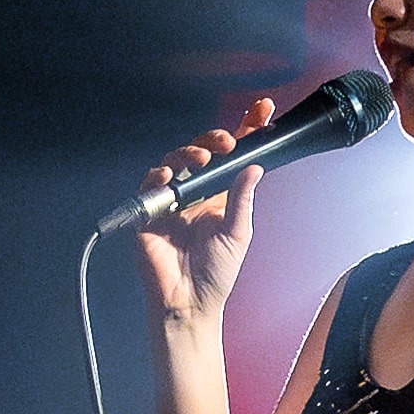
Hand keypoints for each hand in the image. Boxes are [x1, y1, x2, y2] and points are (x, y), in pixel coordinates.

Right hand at [130, 96, 275, 326]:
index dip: (246, 130)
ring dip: (188, 153)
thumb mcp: (237, 233)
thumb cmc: (215, 274)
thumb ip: (242, 198)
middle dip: (215, 139)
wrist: (190, 302)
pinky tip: (169, 176)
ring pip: (175, 161)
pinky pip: (151, 184)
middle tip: (228, 141)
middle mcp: (195, 192)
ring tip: (201, 160)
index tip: (263, 110)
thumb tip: (254, 167)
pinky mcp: (150, 211)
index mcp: (219, 195)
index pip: (232, 156)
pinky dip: (159, 176)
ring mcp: (172, 200)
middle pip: (202, 151)